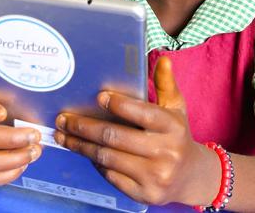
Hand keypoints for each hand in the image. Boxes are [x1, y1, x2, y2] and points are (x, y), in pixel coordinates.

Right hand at [0, 92, 41, 185]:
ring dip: (14, 159)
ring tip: (34, 151)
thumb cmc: (13, 103)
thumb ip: (22, 97)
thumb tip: (37, 110)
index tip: (3, 113)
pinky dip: (9, 173)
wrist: (7, 114)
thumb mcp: (16, 93)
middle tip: (35, 136)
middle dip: (12, 139)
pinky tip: (24, 164)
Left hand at [53, 57, 215, 205]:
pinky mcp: (144, 194)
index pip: (143, 114)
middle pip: (115, 137)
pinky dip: (94, 163)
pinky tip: (84, 151)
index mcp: (173, 127)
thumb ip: (166, 85)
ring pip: (107, 157)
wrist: (190, 177)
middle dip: (85, 127)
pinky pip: (111, 176)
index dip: (119, 105)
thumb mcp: (176, 110)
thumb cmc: (176, 136)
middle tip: (64, 119)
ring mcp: (155, 175)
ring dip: (81, 145)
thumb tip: (163, 60)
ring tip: (64, 136)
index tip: (98, 97)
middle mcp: (166, 152)